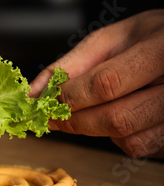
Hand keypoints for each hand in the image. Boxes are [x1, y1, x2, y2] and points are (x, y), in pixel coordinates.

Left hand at [30, 10, 163, 157]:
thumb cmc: (149, 39)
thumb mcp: (112, 39)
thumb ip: (72, 64)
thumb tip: (34, 93)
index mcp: (161, 50)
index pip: (106, 83)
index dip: (70, 96)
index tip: (46, 101)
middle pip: (117, 119)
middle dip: (76, 121)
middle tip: (55, 116)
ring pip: (129, 140)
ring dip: (99, 129)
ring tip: (97, 107)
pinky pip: (141, 146)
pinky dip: (120, 136)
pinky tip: (121, 113)